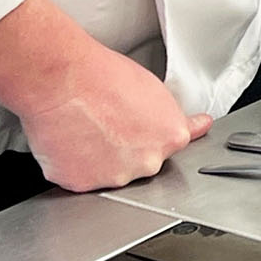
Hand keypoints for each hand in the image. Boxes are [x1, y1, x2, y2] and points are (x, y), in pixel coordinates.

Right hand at [16, 40, 211, 191]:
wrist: (64, 81)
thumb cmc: (105, 77)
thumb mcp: (154, 89)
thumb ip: (171, 117)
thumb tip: (196, 125)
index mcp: (171, 137)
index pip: (170, 144)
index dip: (155, 135)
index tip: (153, 134)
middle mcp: (147, 162)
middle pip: (140, 161)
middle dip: (127, 147)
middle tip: (108, 123)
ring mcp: (115, 176)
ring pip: (110, 172)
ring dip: (100, 158)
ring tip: (87, 128)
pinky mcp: (82, 183)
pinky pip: (80, 177)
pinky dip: (73, 164)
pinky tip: (71, 140)